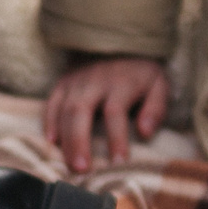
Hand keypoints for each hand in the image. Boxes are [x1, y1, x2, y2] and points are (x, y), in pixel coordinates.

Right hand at [42, 55, 168, 172]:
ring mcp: (76, 81)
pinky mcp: (63, 83)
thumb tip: (145, 132)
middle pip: (81, 111)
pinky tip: (51, 142)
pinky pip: (51, 103)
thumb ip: (156, 108)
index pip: (115, 112)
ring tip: (69, 165)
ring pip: (64, 110)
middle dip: (79, 141)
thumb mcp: (158, 84)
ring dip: (65, 139)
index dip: (116, 138)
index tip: (119, 162)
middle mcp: (94, 81)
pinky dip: (49, 122)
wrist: (117, 38)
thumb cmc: (140, 71)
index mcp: (121, 82)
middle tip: (81, 169)